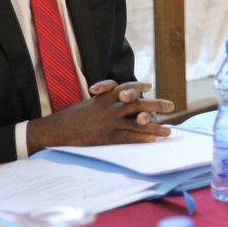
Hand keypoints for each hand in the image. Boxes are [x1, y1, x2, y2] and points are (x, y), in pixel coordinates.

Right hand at [26, 81, 174, 153]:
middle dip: (156, 105)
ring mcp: (109, 122)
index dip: (138, 87)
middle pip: (137, 104)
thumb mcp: (88, 103)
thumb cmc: (71, 117)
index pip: (125, 87)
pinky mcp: (106, 136)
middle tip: (171, 106)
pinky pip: (128, 137)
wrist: (56, 130)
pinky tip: (153, 140)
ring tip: (168, 131)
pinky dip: (141, 138)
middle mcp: (110, 106)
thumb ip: (104, 100)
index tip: (149, 87)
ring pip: (136, 122)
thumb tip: (116, 99)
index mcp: (105, 97)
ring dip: (154, 126)